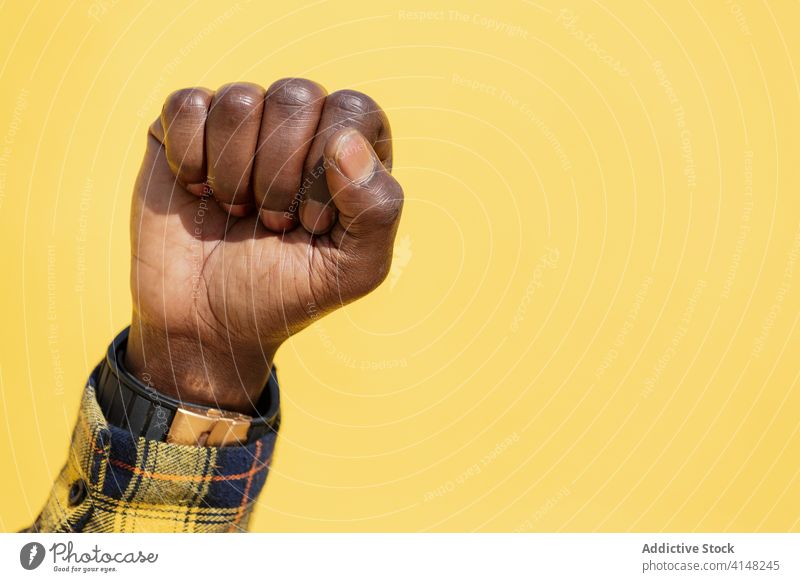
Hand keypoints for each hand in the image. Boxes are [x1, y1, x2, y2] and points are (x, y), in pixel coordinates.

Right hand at [125, 79, 402, 412]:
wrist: (205, 323)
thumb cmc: (285, 294)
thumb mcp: (353, 270)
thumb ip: (377, 209)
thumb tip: (346, 140)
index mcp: (351, 150)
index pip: (352, 110)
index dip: (327, 170)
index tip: (311, 224)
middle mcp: (300, 124)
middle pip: (296, 96)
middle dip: (278, 176)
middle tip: (271, 222)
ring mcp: (244, 121)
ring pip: (241, 99)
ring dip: (233, 173)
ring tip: (236, 210)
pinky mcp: (187, 126)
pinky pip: (189, 105)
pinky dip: (189, 159)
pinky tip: (197, 192)